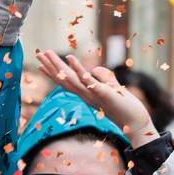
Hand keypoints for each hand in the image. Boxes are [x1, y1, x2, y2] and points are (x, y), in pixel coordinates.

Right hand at [34, 49, 158, 144]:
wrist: (135, 122)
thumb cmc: (124, 106)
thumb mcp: (111, 88)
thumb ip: (103, 78)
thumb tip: (95, 69)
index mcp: (86, 93)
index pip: (66, 82)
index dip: (53, 73)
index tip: (40, 65)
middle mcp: (86, 95)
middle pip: (64, 79)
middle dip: (50, 66)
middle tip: (38, 54)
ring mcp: (92, 94)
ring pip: (71, 78)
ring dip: (58, 65)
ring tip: (47, 53)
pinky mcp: (102, 93)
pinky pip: (87, 80)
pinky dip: (78, 69)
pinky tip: (70, 57)